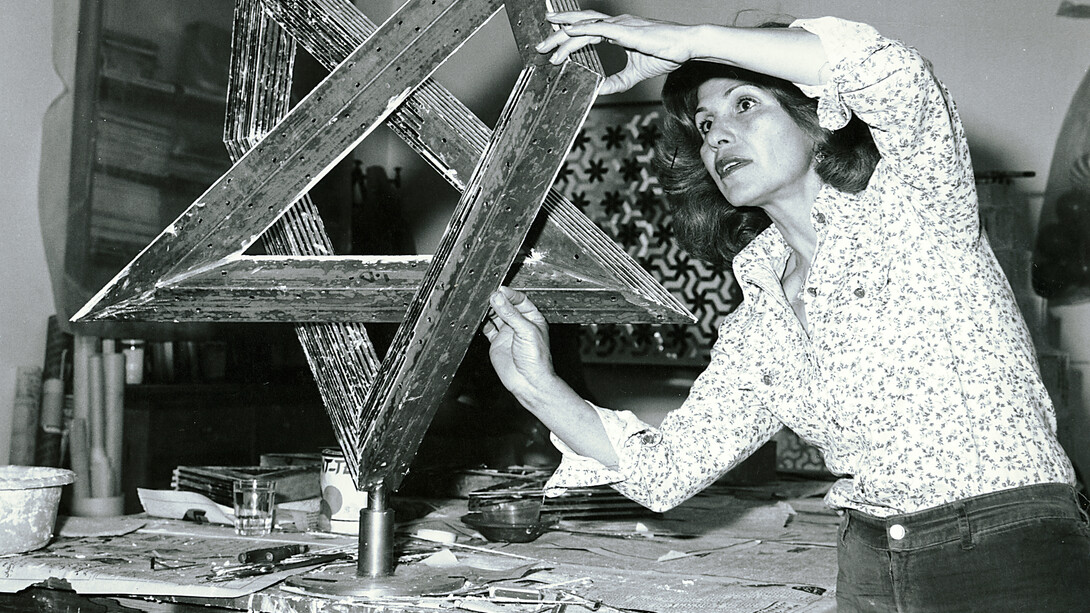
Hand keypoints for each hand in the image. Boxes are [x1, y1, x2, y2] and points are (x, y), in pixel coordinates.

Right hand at [482, 286, 554, 400]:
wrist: (529, 381)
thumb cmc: (537, 359)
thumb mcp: (526, 331)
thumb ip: (511, 314)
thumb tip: (498, 298)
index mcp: (532, 318)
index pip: (519, 300)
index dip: (509, 294)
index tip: (499, 290)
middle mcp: (519, 324)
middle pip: (506, 306)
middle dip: (497, 300)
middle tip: (488, 297)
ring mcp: (507, 332)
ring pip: (495, 315)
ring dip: (488, 310)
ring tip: (482, 306)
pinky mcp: (497, 342)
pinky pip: (487, 328)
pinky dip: (482, 322)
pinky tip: (479, 319)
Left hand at [536, 11, 689, 94]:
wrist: (685, 45)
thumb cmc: (666, 53)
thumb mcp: (634, 73)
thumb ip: (616, 82)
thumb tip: (598, 91)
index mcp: (617, 31)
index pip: (586, 30)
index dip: (569, 35)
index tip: (553, 45)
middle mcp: (615, 25)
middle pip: (579, 26)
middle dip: (558, 34)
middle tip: (541, 45)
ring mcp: (619, 25)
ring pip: (583, 26)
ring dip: (563, 34)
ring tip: (547, 42)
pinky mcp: (624, 30)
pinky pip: (597, 28)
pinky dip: (580, 29)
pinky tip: (567, 32)